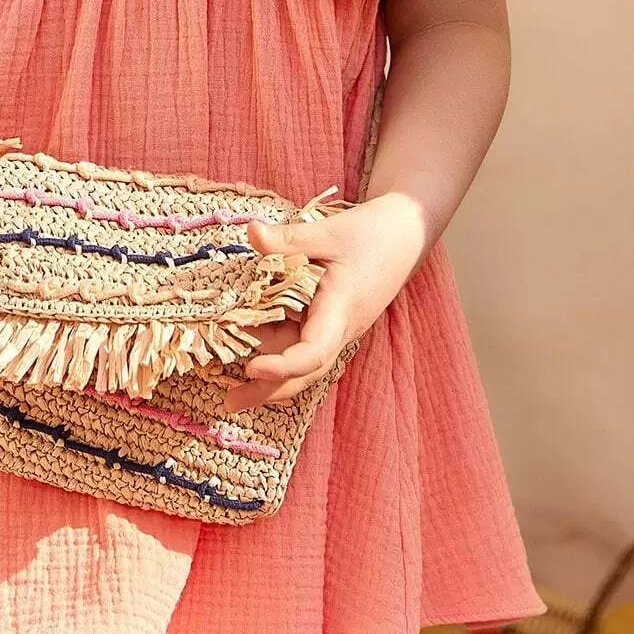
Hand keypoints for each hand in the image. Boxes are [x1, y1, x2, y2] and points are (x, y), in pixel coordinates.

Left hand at [220, 195, 426, 411]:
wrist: (405, 237)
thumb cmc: (372, 234)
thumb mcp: (328, 233)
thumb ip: (289, 239)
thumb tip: (251, 231)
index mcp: (340, 311)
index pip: (314, 352)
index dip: (283, 366)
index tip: (252, 368)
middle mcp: (338, 330)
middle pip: (304, 373)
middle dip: (268, 390)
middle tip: (228, 402)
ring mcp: (335, 330)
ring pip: (300, 362)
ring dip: (269, 373)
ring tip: (229, 384)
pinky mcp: (329, 324)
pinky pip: (301, 345)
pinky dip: (276, 351)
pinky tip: (249, 349)